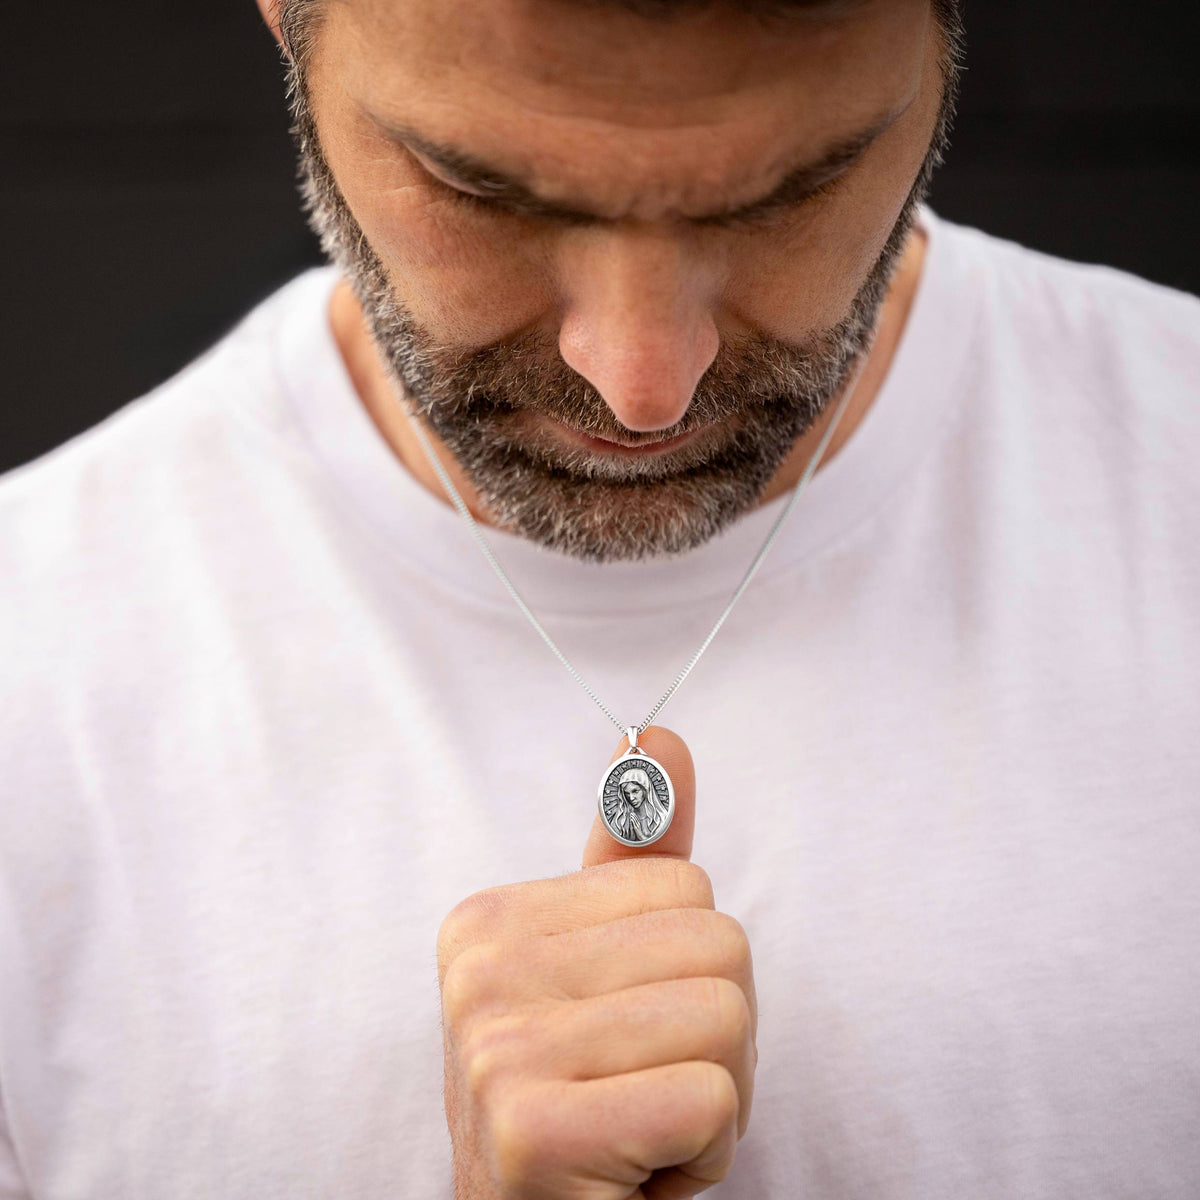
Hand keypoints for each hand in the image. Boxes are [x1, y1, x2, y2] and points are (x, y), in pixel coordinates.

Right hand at [437, 727, 756, 1199]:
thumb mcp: (610, 973)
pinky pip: (711, 1098)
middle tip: (645, 1088)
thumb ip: (635, 856)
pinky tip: (640, 1172)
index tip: (627, 1037)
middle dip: (716, 1033)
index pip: (686, 886)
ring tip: (644, 1127)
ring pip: (724, 1016)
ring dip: (718, 1094)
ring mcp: (496, 1050)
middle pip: (716, 944)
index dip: (690, 973)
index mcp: (490, 921)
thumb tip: (655, 735)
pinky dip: (707, 1150)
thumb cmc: (586, 1100)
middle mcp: (478, 972)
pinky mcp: (532, 1131)